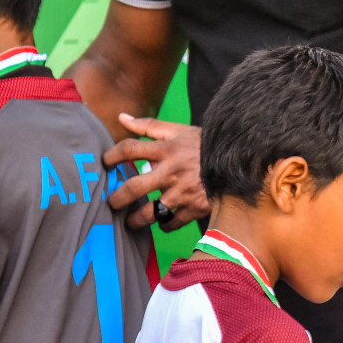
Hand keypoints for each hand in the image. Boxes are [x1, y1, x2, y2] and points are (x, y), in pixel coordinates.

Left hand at [102, 114, 208, 230]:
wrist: (237, 160)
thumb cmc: (203, 145)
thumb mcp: (178, 130)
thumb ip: (148, 125)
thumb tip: (121, 117)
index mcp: (166, 149)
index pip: (129, 150)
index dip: (111, 157)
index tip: (105, 164)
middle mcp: (171, 171)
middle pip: (133, 188)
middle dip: (117, 199)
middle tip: (111, 204)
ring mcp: (182, 192)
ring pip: (151, 212)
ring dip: (136, 220)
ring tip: (130, 222)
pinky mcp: (194, 207)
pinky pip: (172, 222)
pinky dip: (164, 224)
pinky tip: (161, 222)